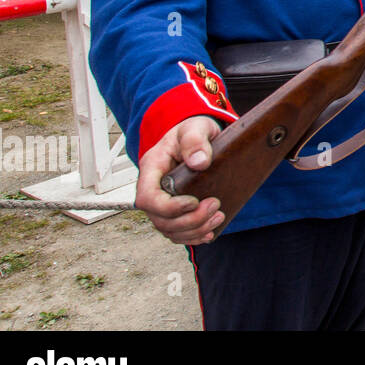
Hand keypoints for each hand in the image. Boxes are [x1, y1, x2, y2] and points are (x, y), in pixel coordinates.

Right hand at [134, 116, 224, 245]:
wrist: (198, 135)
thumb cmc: (193, 130)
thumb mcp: (195, 128)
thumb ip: (196, 141)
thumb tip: (199, 163)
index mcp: (152, 167)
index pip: (147, 197)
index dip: (169, 207)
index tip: (194, 202)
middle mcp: (153, 187)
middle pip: (159, 219)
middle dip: (189, 220)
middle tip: (215, 207)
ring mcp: (162, 200)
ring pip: (168, 229)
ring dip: (193, 230)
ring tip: (217, 218)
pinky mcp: (174, 209)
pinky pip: (176, 232)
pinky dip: (192, 237)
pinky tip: (209, 233)